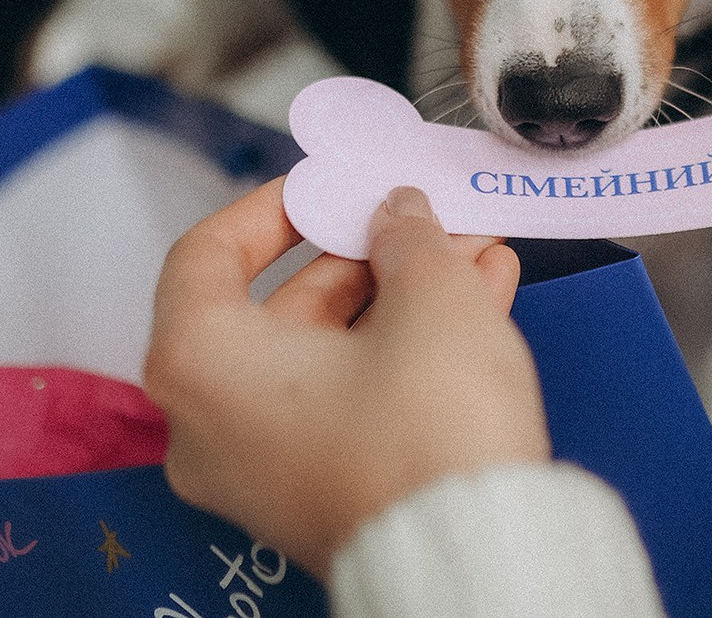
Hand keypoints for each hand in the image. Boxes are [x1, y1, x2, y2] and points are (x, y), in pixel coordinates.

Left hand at [144, 180, 549, 575]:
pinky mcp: (332, 485)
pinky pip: (362, 390)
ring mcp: (275, 462)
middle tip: (423, 211)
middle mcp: (220, 423)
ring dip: (409, 288)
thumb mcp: (429, 295)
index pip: (205, 257)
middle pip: (288, 303)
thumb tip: (397, 214)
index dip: (272, 206)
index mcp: (206, 367)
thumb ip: (406, 235)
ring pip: (339, 346)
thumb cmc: (428, 431)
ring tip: (473, 245)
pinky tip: (482, 292)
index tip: (326, 183)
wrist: (479, 551)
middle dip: (373, 247)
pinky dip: (414, 340)